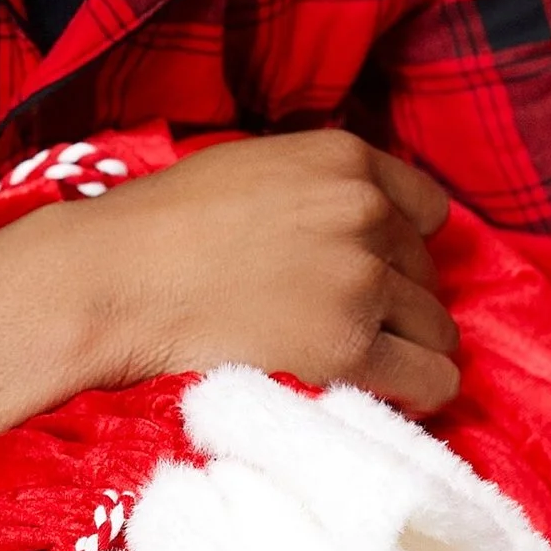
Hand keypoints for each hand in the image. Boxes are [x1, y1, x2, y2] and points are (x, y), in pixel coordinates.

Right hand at [0, 132, 458, 504]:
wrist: (112, 281)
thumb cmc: (163, 226)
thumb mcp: (255, 168)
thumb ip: (322, 188)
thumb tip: (369, 226)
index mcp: (346, 159)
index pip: (430, 210)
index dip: (399, 245)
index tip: (365, 270)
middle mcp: (366, 213)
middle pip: (430, 274)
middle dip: (395, 300)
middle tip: (331, 320)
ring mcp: (362, 281)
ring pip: (437, 329)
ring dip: (401, 347)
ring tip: (342, 358)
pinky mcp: (349, 349)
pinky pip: (432, 379)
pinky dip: (411, 390)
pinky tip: (369, 390)